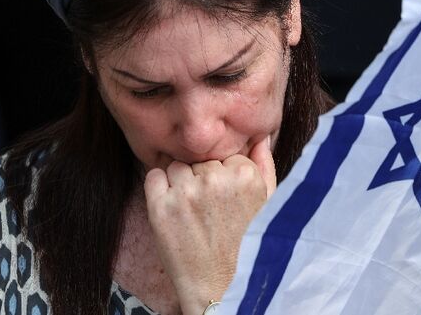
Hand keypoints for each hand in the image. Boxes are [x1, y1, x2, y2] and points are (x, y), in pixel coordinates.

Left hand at [144, 139, 276, 314]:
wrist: (217, 284)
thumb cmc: (245, 243)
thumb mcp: (267, 203)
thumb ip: (265, 165)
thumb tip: (260, 135)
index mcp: (244, 174)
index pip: (223, 154)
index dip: (221, 174)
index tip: (225, 198)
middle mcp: (215, 179)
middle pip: (199, 160)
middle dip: (201, 178)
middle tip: (209, 209)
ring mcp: (186, 193)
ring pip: (176, 166)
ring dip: (180, 183)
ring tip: (192, 212)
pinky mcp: (160, 206)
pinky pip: (153, 176)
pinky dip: (158, 189)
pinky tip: (173, 210)